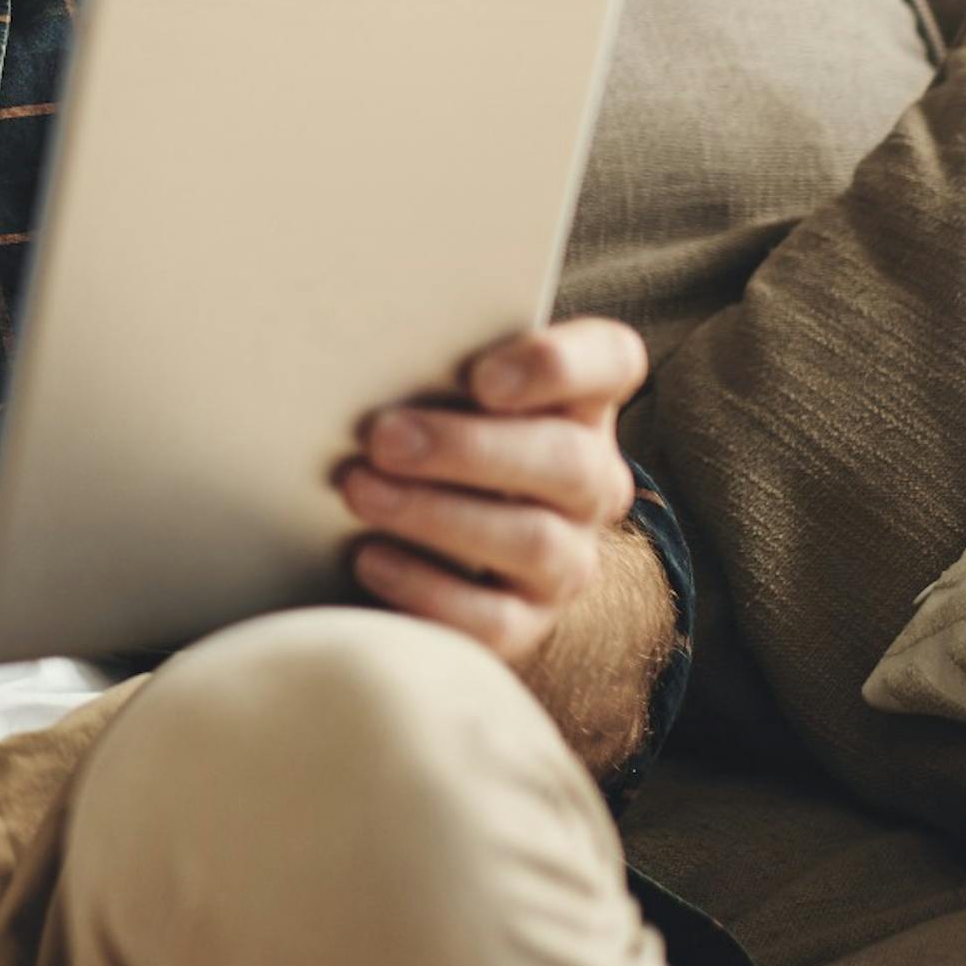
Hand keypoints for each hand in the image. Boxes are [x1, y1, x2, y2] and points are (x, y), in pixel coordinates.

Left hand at [338, 316, 647, 668]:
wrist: (414, 540)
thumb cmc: (420, 430)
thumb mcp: (430, 388)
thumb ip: (422, 361)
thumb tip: (354, 344)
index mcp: (577, 401)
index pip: (611, 361)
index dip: (558, 365)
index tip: (481, 377)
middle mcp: (589, 480)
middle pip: (567, 460)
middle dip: (468, 449)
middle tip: (382, 438)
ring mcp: (566, 557)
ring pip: (533, 541)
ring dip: (436, 514)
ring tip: (358, 491)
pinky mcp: (526, 621)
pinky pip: (493, 618)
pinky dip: (425, 587)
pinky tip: (368, 557)